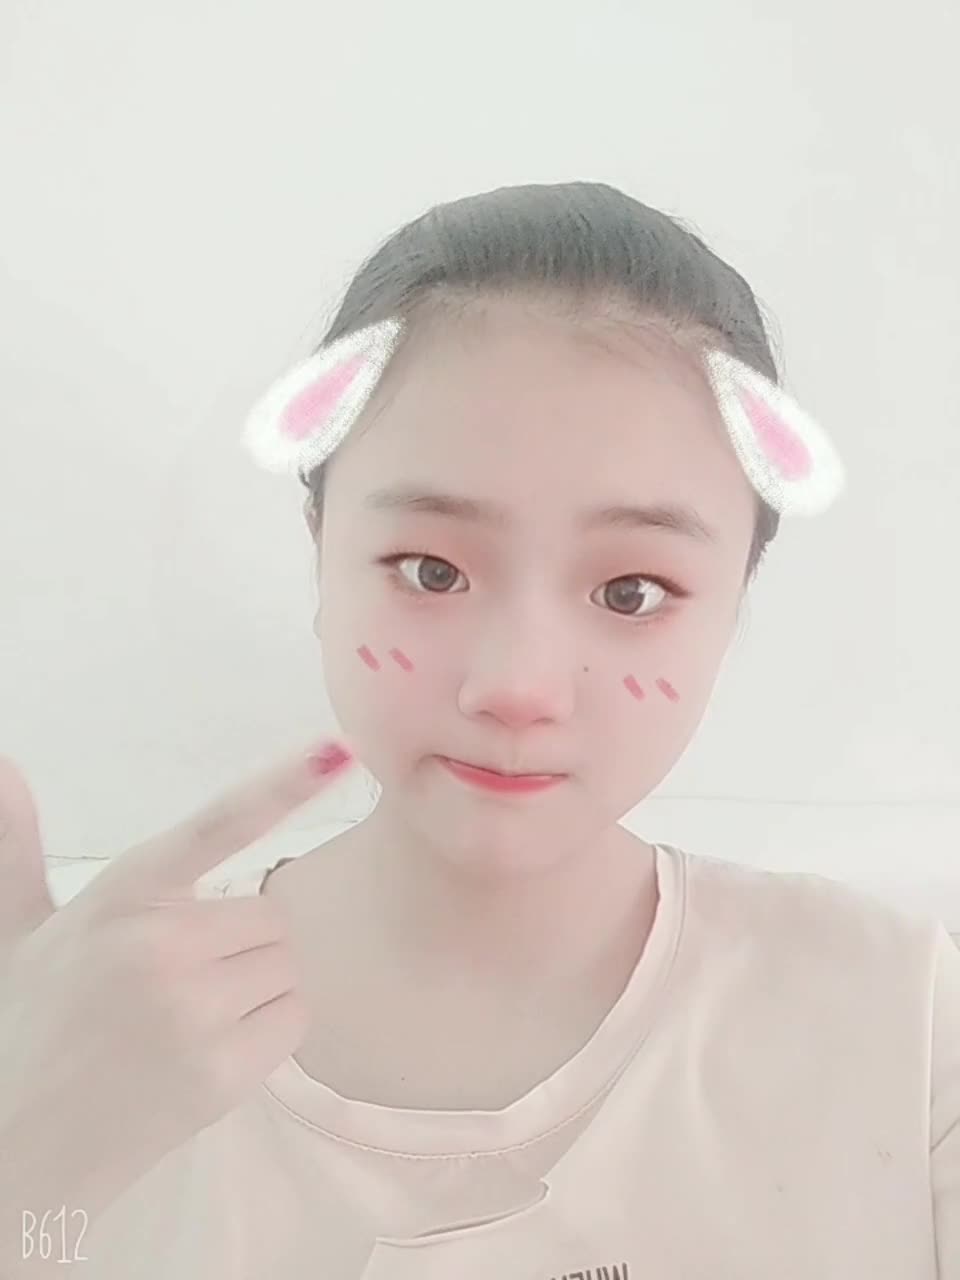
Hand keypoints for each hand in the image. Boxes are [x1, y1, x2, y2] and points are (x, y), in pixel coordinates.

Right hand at [0, 741, 354, 1267]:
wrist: (16, 1146)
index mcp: (122, 893)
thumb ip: (19, 845)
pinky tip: (208, 1053)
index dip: (284, 783)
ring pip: (287, 965)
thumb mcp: (21, 928)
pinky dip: (267, 1034)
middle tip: (177, 982)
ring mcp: (192, 1011)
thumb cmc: (28, 1023)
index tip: (339, 750)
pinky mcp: (220, 1074)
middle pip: (269, 913)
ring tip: (186, 1019)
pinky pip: (295, 1020)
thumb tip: (5, 763)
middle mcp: (159, 944)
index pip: (217, 824)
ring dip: (255, 988)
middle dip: (239, 943)